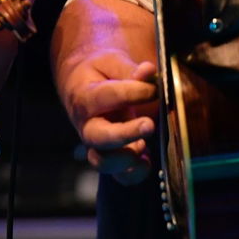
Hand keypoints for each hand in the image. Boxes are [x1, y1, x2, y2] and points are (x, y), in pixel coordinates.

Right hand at [59, 51, 158, 184]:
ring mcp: (97, 144)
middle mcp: (87, 124)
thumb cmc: (100, 72)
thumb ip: (130, 69)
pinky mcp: (110, 157)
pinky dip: (135, 174)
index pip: (106, 97)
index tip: (154, 89)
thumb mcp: (111, 62)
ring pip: (103, 162)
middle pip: (98, 137)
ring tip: (144, 144)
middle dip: (125, 134)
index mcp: (84, 96)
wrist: (84, 86)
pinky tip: (147, 160)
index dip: (133, 93)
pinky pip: (119, 176)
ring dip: (127, 157)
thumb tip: (148, 71)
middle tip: (149, 124)